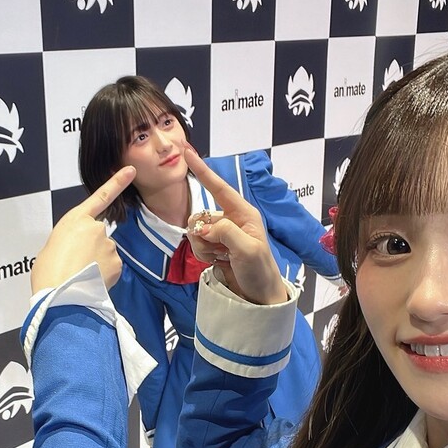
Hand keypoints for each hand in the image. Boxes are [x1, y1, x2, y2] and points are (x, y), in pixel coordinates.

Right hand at [32, 166, 134, 291]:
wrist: (60, 296)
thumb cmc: (48, 273)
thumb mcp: (51, 247)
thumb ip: (69, 240)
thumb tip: (78, 249)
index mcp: (75, 219)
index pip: (101, 196)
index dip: (117, 182)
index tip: (130, 170)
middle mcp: (95, 228)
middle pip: (99, 235)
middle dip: (92, 248)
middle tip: (76, 264)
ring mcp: (108, 244)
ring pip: (106, 252)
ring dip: (98, 262)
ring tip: (80, 274)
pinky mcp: (116, 262)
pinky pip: (112, 266)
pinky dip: (105, 273)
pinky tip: (91, 280)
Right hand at [182, 147, 286, 304]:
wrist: (258, 297)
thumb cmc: (260, 271)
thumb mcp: (247, 250)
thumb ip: (225, 233)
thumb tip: (204, 227)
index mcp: (243, 214)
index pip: (219, 188)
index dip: (203, 170)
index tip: (187, 151)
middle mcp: (231, 220)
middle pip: (200, 215)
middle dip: (201, 233)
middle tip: (218, 251)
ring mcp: (221, 235)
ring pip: (195, 231)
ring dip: (202, 247)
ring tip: (220, 258)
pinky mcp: (213, 248)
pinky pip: (195, 244)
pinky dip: (201, 254)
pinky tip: (217, 262)